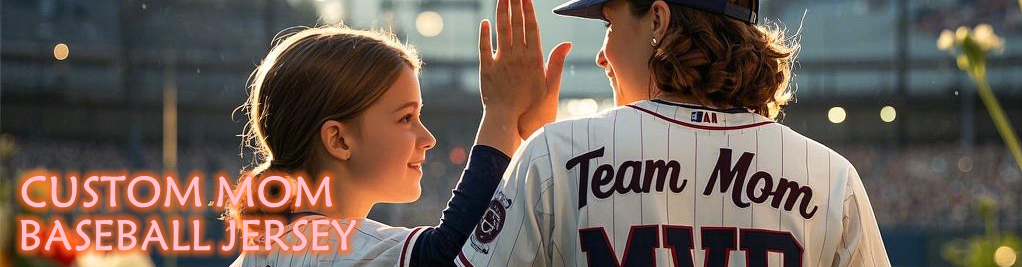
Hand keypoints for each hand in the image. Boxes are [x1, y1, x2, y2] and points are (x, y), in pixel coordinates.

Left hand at [475, 0, 569, 154]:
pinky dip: (484, 35)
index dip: (528, 11)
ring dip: (501, 13)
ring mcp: (501, 63)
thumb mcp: (550, 87)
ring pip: (501, 32)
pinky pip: (484, 48)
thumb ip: (556, 63)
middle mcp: (517, 58)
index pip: (531, 29)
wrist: (509, 123)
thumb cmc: (532, 108)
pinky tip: (485, 22)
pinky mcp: (487, 70)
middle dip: (515, 5)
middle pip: (516, 25)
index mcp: (534, 60)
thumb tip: (567, 43)